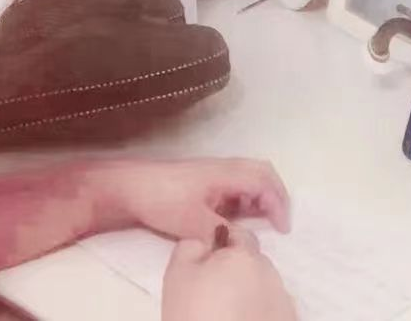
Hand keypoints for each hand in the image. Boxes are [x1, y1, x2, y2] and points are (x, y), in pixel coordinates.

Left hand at [93, 157, 289, 244]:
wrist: (128, 186)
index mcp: (224, 173)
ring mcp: (212, 172)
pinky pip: (234, 183)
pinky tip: (238, 216)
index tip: (281, 228)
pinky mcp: (202, 180)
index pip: (263, 181)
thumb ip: (222, 232)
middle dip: (276, 194)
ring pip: (248, 176)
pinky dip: (245, 197)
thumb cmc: (161, 199)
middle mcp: (222, 168)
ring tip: (263, 220)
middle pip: (261, 172)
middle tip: (280, 220)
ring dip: (260, 195)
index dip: (277, 203)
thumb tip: (246, 242)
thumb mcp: (193, 222)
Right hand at [162, 227, 297, 320]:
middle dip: (237, 271)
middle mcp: (271, 275)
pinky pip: (273, 309)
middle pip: (253, 263)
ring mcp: (283, 302)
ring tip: (227, 315)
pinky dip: (260, 313)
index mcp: (245, 256)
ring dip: (250, 293)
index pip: (239, 235)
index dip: (222, 246)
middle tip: (214, 294)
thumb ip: (192, 245)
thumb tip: (205, 240)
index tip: (208, 265)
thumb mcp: (177, 274)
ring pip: (264, 287)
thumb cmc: (194, 315)